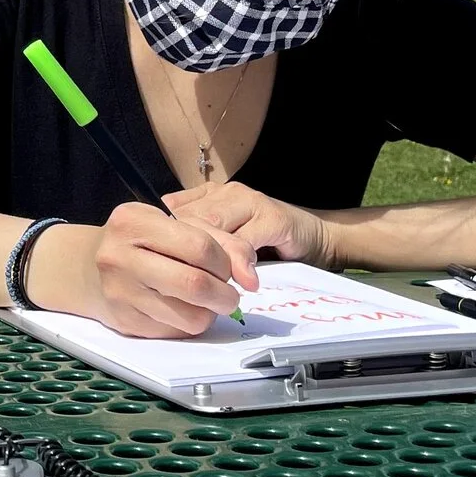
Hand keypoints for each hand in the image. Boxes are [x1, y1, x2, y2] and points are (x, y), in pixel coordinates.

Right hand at [23, 202, 257, 337]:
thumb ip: (220, 241)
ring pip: (190, 317)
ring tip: (206, 302)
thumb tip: (251, 278)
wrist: (85, 266)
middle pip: (195, 284)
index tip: (228, 268)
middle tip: (229, 294)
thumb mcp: (172, 224)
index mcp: (133, 221)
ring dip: (210, 313)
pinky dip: (190, 323)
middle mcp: (119, 256)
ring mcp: (119, 293)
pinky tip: (182, 309)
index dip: (226, 261)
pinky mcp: (125, 323)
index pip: (200, 246)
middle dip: (225, 294)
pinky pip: (176, 332)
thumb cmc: (139, 240)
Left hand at [163, 182, 335, 268]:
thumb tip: (158, 256)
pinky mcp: (273, 217)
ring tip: (208, 283)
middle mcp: (227, 193)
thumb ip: (197, 240)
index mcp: (210, 195)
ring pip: (215, 227)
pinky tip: (240, 280)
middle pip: (191, 219)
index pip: (175, 212)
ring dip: (208, 259)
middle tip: (178, 279)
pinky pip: (246, 241)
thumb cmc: (265, 243)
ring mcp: (251, 202)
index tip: (158, 264)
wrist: (317, 237)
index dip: (164, 240)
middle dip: (182, 251)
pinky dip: (239, 262)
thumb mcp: (225, 239)